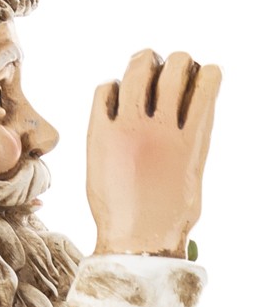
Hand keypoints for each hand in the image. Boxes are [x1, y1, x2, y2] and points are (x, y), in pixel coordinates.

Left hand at [87, 50, 221, 256]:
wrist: (136, 243)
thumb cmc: (169, 215)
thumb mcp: (194, 170)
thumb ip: (194, 135)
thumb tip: (191, 109)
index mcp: (192, 136)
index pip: (207, 78)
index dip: (204, 73)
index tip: (197, 82)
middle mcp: (163, 127)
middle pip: (175, 64)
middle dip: (176, 63)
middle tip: (167, 76)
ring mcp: (129, 129)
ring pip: (138, 67)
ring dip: (144, 64)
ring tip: (142, 74)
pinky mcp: (100, 135)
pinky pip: (104, 89)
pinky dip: (112, 88)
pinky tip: (115, 101)